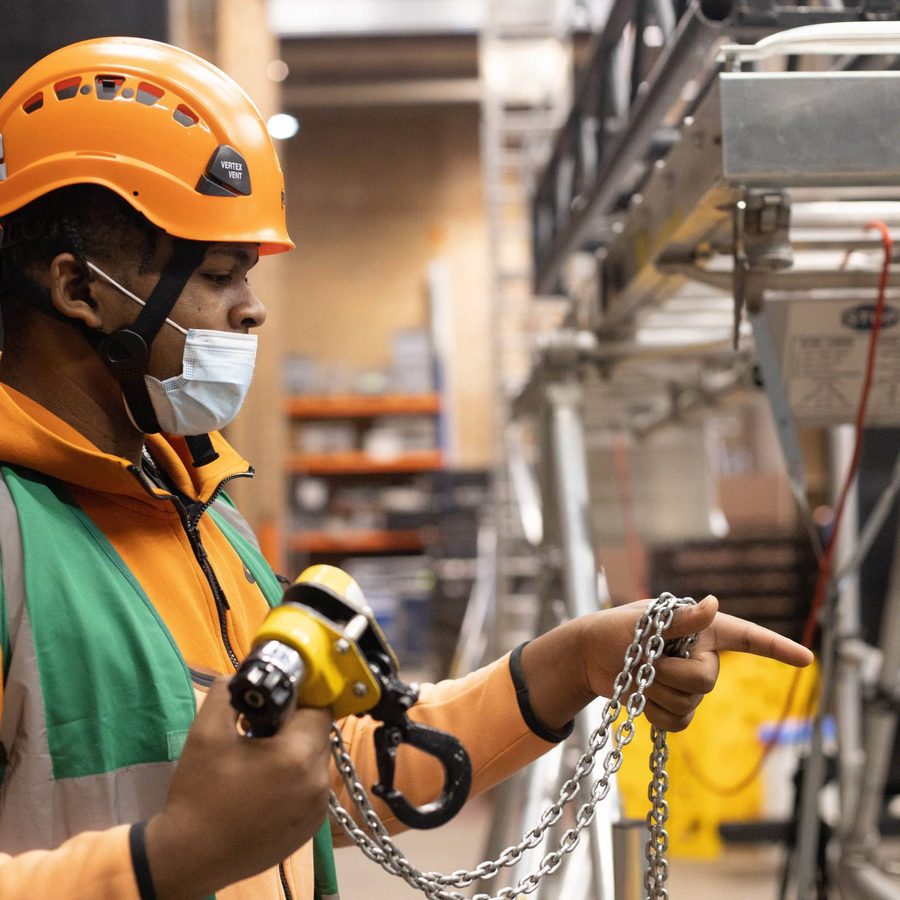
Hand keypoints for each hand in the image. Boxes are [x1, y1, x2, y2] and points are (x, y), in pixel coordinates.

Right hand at [145, 678, 332, 898]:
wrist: (188, 857)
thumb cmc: (198, 794)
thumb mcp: (206, 732)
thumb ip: (228, 692)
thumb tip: (244, 677)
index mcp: (297, 756)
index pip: (317, 708)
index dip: (296, 701)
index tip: (272, 707)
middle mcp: (317, 783)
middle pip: (318, 735)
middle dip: (294, 727)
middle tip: (259, 734)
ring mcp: (317, 810)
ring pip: (316, 762)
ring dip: (296, 755)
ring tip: (259, 762)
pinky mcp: (311, 829)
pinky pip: (312, 789)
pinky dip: (296, 782)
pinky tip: (265, 789)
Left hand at [578, 595, 813, 731]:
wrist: (590, 657)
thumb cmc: (615, 631)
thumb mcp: (643, 622)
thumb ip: (680, 620)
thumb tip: (713, 603)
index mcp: (702, 630)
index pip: (747, 638)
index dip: (777, 648)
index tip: (806, 658)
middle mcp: (702, 655)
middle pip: (707, 682)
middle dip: (672, 676)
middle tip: (647, 661)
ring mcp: (689, 683)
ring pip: (690, 705)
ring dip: (658, 694)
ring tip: (640, 674)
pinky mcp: (675, 706)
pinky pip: (678, 724)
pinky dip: (656, 715)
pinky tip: (641, 698)